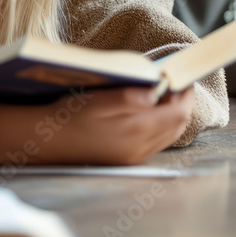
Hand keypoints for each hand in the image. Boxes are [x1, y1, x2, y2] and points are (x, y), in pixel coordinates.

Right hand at [0, 85, 194, 165]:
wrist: (50, 140)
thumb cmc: (71, 115)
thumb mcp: (101, 98)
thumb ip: (132, 96)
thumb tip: (157, 90)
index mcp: (135, 131)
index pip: (177, 113)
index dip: (185, 94)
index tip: (183, 77)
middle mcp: (140, 148)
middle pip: (177, 126)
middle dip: (181, 103)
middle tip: (175, 84)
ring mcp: (134, 156)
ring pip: (169, 135)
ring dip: (171, 115)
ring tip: (163, 95)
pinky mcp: (127, 159)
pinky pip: (155, 142)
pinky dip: (160, 125)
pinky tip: (148, 113)